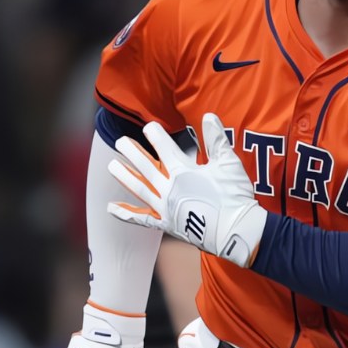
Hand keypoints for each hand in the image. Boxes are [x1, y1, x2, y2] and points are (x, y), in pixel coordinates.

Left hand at [107, 113, 266, 267]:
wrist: (236, 231)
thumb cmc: (234, 196)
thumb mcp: (228, 164)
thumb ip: (216, 139)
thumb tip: (208, 116)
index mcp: (183, 171)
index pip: (164, 147)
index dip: (155, 135)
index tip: (148, 127)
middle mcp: (169, 188)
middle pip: (145, 166)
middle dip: (131, 152)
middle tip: (119, 141)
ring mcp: (165, 207)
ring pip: (139, 189)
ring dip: (124, 176)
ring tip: (111, 166)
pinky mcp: (166, 224)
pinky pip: (142, 219)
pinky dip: (126, 214)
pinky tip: (111, 208)